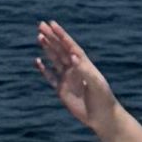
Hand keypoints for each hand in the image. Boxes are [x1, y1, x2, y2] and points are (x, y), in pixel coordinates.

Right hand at [33, 19, 117, 134]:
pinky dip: (43, 69)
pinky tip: (37, 61)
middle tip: (40, 25)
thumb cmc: (104, 99)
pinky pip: (50, 76)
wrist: (103, 117)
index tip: (52, 24)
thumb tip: (73, 56)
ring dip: (47, 48)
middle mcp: (75, 69)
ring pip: (55, 60)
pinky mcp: (62, 90)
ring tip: (39, 37)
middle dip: (51, 37)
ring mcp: (68, 79)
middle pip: (60, 49)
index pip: (71, 46)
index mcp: (84, 65)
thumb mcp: (95, 84)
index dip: (61, 35)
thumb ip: (84, 70)